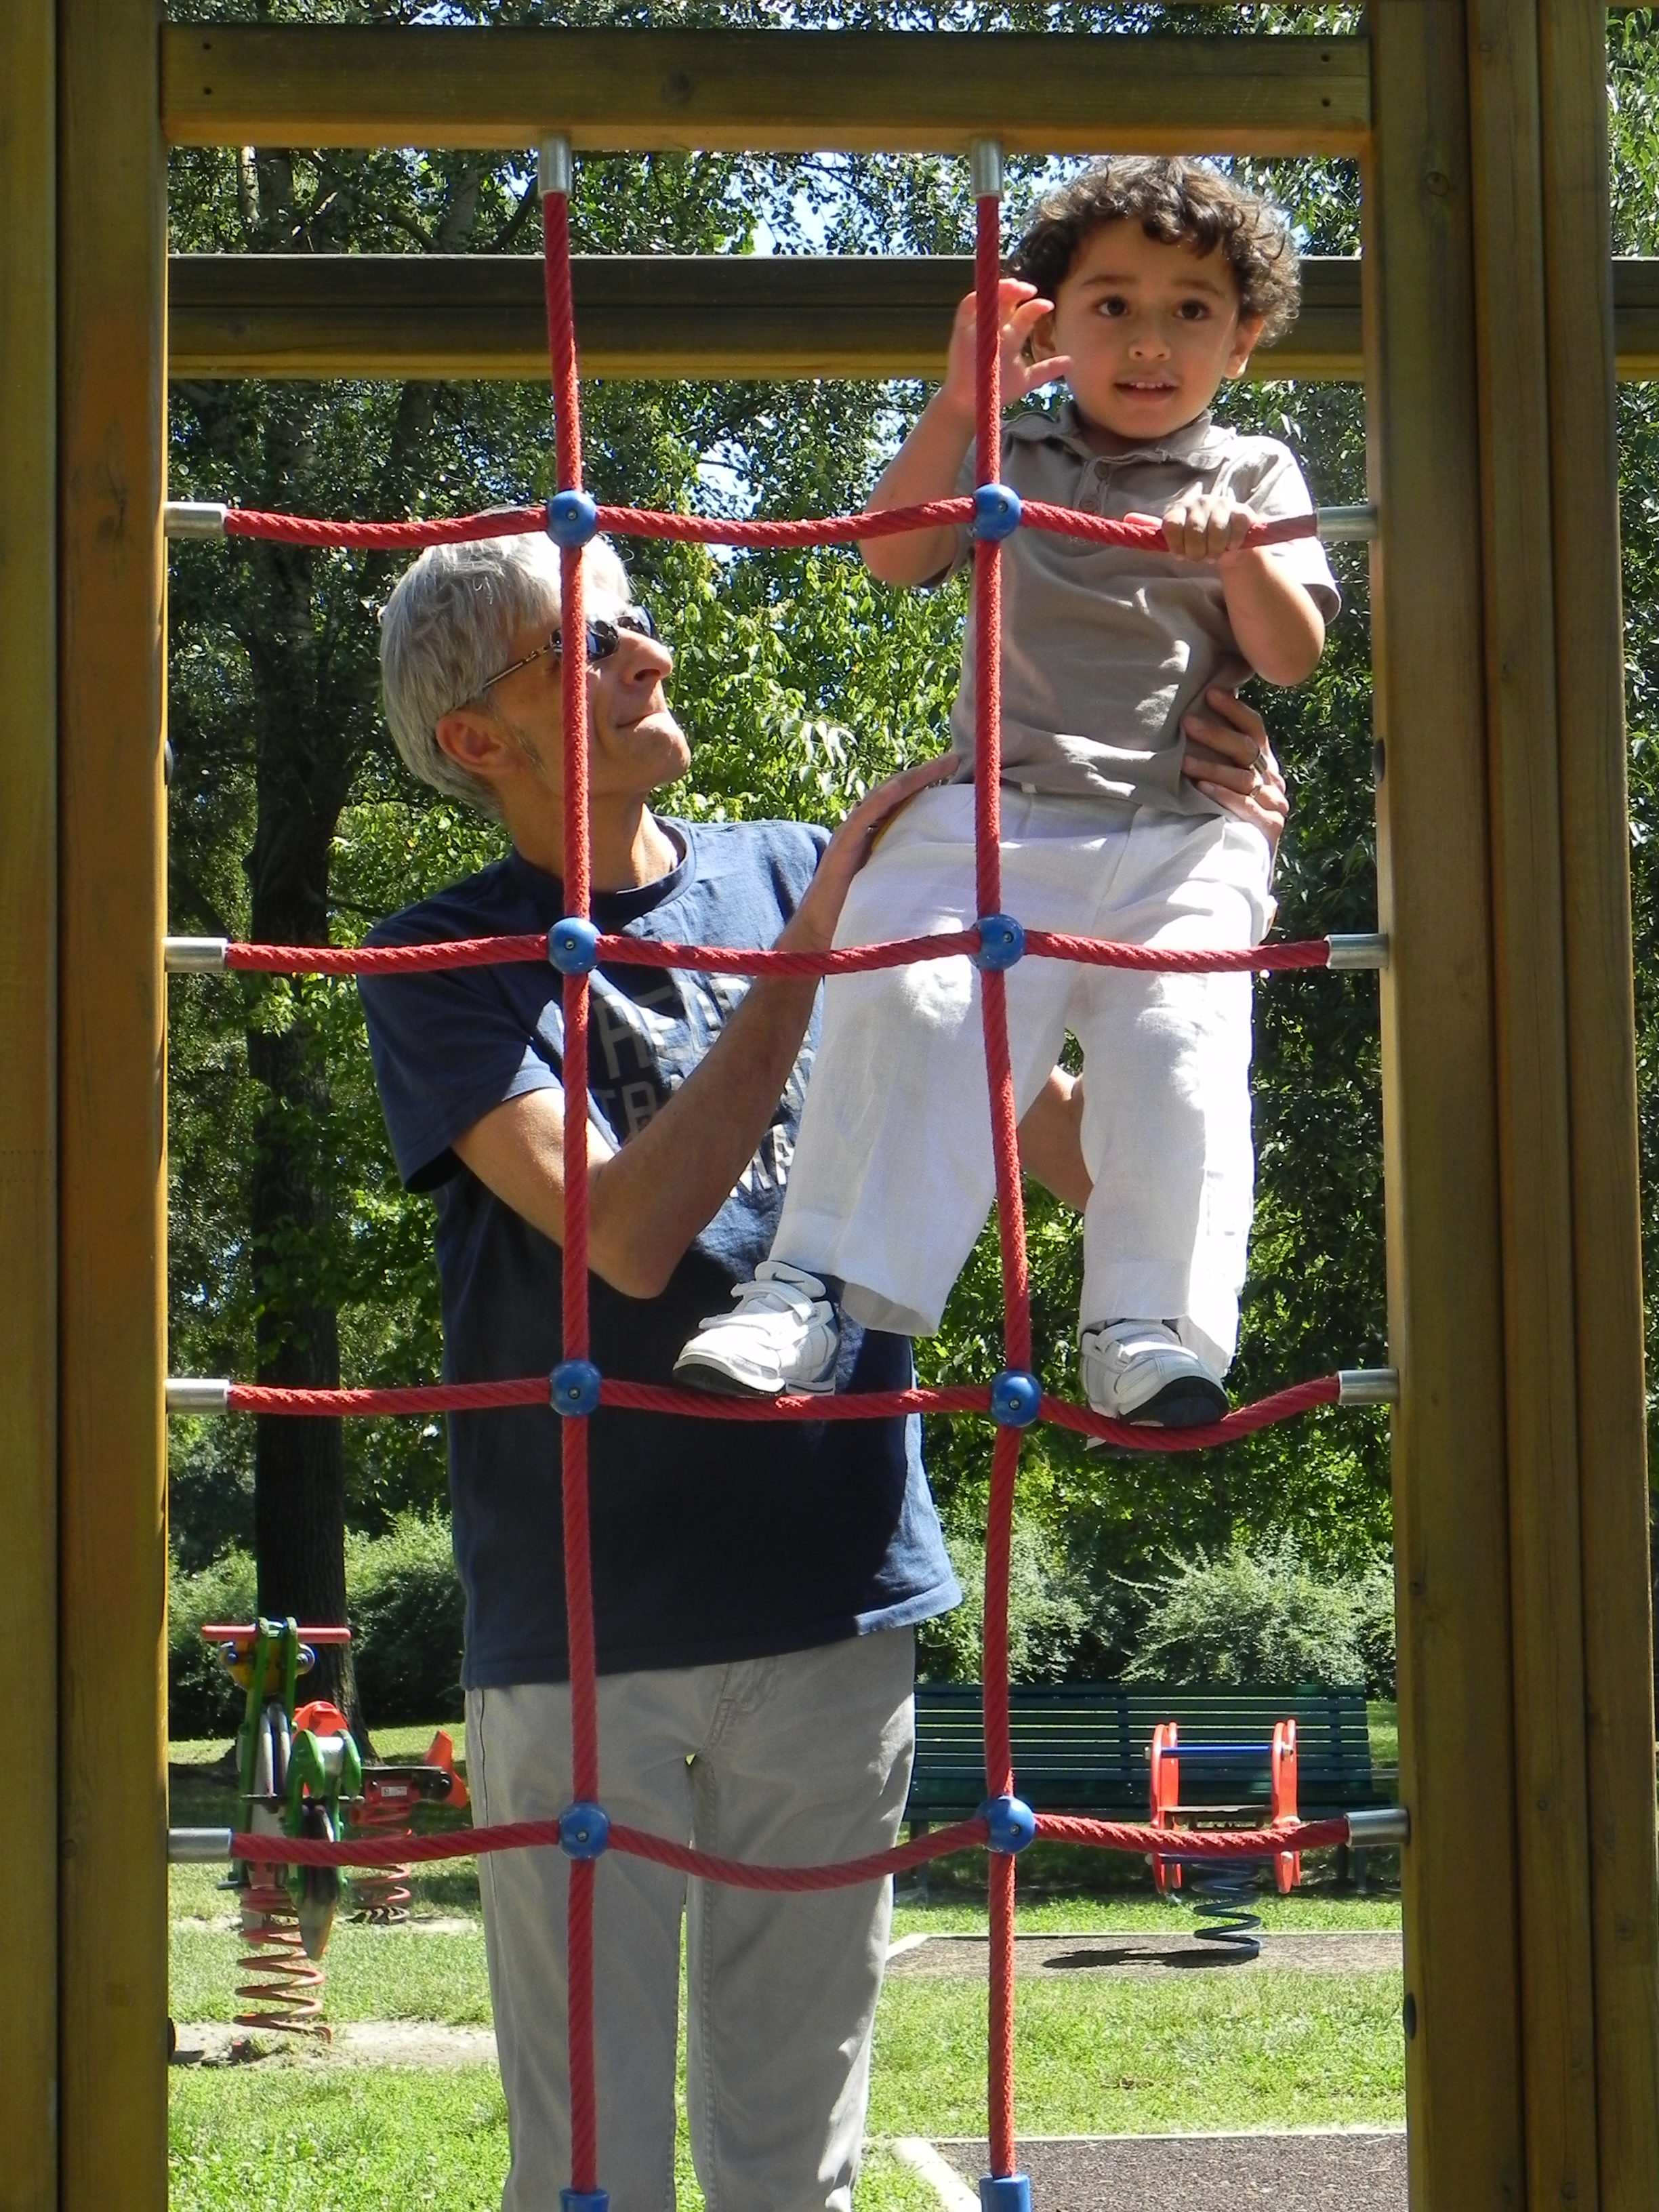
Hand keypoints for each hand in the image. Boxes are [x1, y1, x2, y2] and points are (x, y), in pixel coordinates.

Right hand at [781, 754, 955, 953]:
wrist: (822, 930)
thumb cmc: (856, 909)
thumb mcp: (890, 880)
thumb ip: (907, 865)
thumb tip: (942, 863)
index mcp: (875, 833)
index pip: (903, 800)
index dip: (927, 783)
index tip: (954, 771)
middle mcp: (863, 826)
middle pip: (896, 791)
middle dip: (925, 773)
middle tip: (954, 759)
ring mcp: (851, 833)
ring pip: (883, 795)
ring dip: (911, 779)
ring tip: (938, 766)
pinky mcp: (842, 845)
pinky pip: (863, 816)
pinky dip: (882, 799)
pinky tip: (900, 787)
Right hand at [940, 282, 1069, 426]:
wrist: (975, 407)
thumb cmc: (998, 390)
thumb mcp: (1026, 379)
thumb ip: (1047, 370)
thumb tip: (1071, 361)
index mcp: (1010, 336)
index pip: (1023, 313)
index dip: (1035, 306)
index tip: (1048, 306)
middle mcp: (996, 328)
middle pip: (1006, 300)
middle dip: (1018, 291)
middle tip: (1030, 290)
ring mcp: (978, 328)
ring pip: (989, 299)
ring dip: (1001, 290)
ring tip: (1014, 287)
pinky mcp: (961, 332)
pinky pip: (966, 309)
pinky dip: (975, 299)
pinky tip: (988, 295)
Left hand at [1131, 494, 1257, 564]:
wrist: (1229, 542)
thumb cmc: (1198, 539)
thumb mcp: (1174, 534)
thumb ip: (1152, 527)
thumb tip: (1127, 517)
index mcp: (1180, 508)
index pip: (1171, 525)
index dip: (1176, 545)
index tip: (1180, 554)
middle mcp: (1200, 501)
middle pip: (1194, 532)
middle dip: (1197, 553)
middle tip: (1201, 557)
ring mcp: (1222, 504)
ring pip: (1216, 534)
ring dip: (1215, 551)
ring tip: (1215, 553)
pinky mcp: (1242, 511)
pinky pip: (1235, 531)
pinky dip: (1232, 545)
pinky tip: (1231, 545)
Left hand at [1180, 687, 1287, 851]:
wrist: (1241, 861)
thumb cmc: (1226, 814)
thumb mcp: (1224, 779)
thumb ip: (1220, 752)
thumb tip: (1202, 706)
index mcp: (1264, 762)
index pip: (1254, 728)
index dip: (1234, 710)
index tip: (1210, 693)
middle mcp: (1272, 780)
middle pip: (1247, 750)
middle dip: (1216, 734)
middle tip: (1188, 723)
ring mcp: (1274, 804)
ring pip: (1244, 779)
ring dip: (1212, 767)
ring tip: (1184, 760)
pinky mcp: (1269, 828)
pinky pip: (1246, 808)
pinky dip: (1224, 796)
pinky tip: (1202, 788)